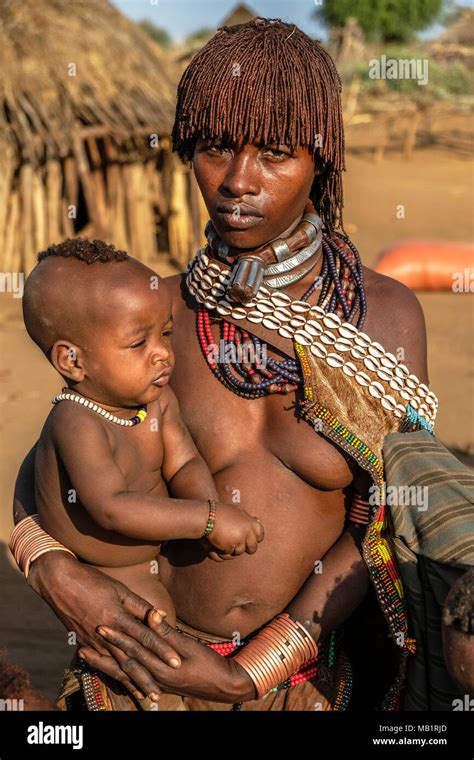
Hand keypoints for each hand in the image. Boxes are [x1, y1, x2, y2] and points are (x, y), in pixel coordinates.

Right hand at [28, 551, 181, 699]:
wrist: (60, 582)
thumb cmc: (93, 581)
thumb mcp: (120, 590)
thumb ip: (140, 606)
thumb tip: (161, 615)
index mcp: (118, 617)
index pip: (145, 638)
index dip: (162, 650)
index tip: (176, 662)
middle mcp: (106, 634)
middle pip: (131, 659)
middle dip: (147, 677)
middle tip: (161, 693)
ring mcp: (93, 641)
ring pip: (116, 666)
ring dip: (131, 681)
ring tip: (145, 694)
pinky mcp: (83, 643)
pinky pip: (102, 664)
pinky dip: (113, 675)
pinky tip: (122, 683)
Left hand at [79, 611, 256, 703]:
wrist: (224, 684)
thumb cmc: (209, 663)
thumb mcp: (189, 645)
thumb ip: (168, 632)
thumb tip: (152, 614)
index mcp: (160, 665)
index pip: (133, 647)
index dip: (116, 635)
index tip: (100, 624)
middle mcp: (153, 676)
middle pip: (122, 663)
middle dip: (102, 654)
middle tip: (80, 644)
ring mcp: (155, 682)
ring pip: (124, 672)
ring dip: (104, 664)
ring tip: (85, 655)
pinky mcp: (159, 684)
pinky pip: (133, 679)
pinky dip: (118, 672)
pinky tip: (108, 667)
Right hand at [205, 502, 263, 558]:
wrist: (207, 516)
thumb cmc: (220, 512)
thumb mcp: (237, 511)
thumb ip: (248, 518)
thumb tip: (259, 521)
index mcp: (251, 522)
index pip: (260, 534)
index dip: (256, 539)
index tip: (249, 540)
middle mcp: (248, 531)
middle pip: (253, 548)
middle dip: (246, 549)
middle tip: (237, 546)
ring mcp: (240, 539)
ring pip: (240, 552)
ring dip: (232, 549)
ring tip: (224, 539)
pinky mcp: (230, 546)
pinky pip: (229, 554)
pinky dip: (223, 550)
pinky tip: (218, 542)